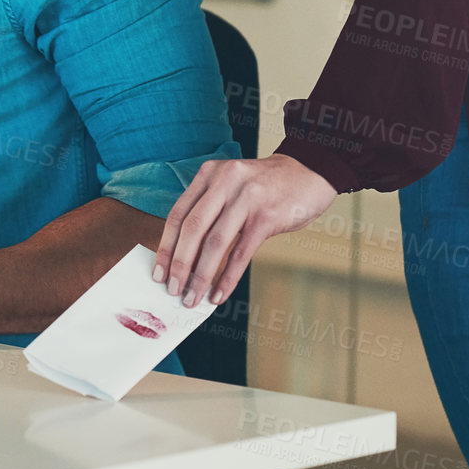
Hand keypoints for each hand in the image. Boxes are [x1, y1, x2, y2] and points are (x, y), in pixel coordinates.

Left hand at [153, 155, 337, 306]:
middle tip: (172, 290)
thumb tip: (186, 257)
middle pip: (192, 229)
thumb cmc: (266, 186)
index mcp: (209, 174)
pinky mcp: (267, 217)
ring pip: (215, 243)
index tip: (158, 272)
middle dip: (179, 264)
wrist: (310, 171)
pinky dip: (227, 277)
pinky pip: (241, 253)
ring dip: (201, 275)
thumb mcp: (231, 185)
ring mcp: (247, 198)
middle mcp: (225, 182)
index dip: (166, 246)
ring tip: (192, 297)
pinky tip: (218, 294)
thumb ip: (209, 210)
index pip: (178, 214)